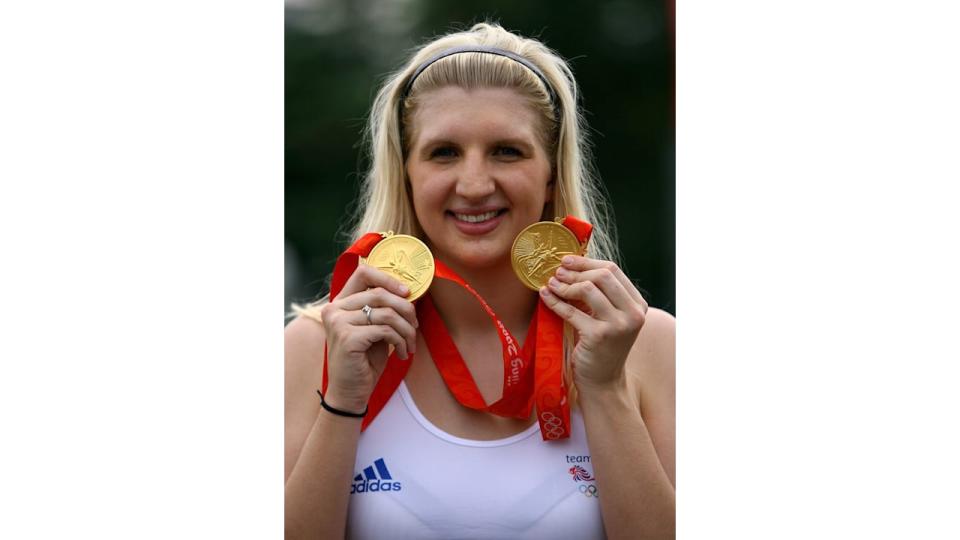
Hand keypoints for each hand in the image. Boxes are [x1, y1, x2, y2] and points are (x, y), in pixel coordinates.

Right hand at [319, 265, 418, 411]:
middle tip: (415, 326)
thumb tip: (407, 291)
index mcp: (339, 303)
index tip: (407, 293)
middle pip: (379, 293)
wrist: (351, 392)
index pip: (363, 272)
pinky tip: (401, 353)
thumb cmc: (365, 360)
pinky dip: (400, 341)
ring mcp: (338, 323)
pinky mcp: (348, 338)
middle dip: (406, 309)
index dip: (389, 279)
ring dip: (406, 330)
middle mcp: (334, 309)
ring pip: (387, 313)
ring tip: (410, 344)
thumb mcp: (374, 328)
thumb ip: (382, 309)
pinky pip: (386, 330)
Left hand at [538, 255, 647, 392]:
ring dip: (565, 285)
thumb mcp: (610, 317)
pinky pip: (571, 311)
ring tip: (551, 284)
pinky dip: (555, 301)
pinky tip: (545, 296)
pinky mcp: (598, 336)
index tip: (567, 260)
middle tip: (557, 273)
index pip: (613, 270)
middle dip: (576, 271)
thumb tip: (573, 265)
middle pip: (602, 276)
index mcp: (638, 304)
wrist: (603, 381)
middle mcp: (632, 313)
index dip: (587, 262)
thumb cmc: (603, 346)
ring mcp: (617, 325)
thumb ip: (602, 294)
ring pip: (588, 289)